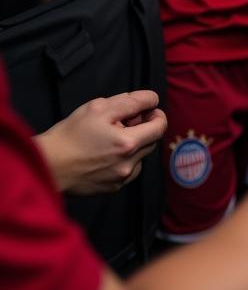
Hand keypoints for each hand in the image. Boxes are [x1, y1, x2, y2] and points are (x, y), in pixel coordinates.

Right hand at [35, 91, 166, 193]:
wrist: (45, 166)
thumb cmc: (70, 135)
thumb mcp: (99, 108)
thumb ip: (131, 102)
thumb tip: (152, 100)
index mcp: (127, 144)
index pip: (161, 126)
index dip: (156, 114)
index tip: (145, 109)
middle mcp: (128, 165)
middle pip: (152, 140)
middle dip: (143, 127)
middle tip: (122, 121)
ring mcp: (121, 179)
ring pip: (141, 155)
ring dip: (134, 144)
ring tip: (110, 138)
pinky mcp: (112, 188)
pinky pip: (129, 169)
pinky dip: (125, 159)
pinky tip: (105, 153)